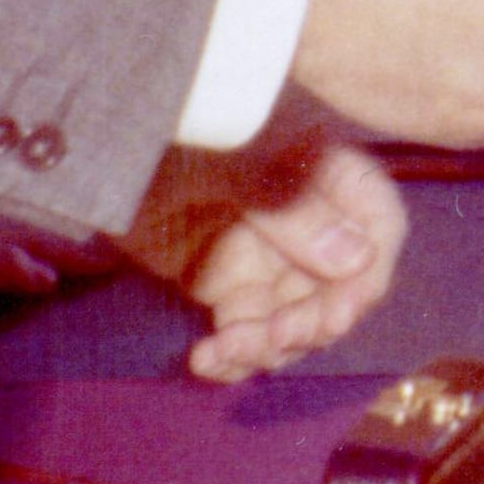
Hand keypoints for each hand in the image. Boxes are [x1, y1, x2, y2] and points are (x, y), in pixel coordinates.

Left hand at [132, 120, 410, 381]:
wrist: (105, 131)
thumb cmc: (181, 122)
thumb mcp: (238, 160)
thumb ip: (293, 209)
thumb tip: (358, 260)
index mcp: (326, 173)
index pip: (378, 228)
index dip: (368, 277)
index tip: (336, 316)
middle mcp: (307, 218)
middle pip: (339, 288)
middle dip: (312, 323)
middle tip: (274, 338)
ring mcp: (265, 252)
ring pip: (293, 319)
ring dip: (268, 347)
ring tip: (225, 351)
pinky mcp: (221, 281)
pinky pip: (244, 331)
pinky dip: (232, 356)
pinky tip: (206, 361)